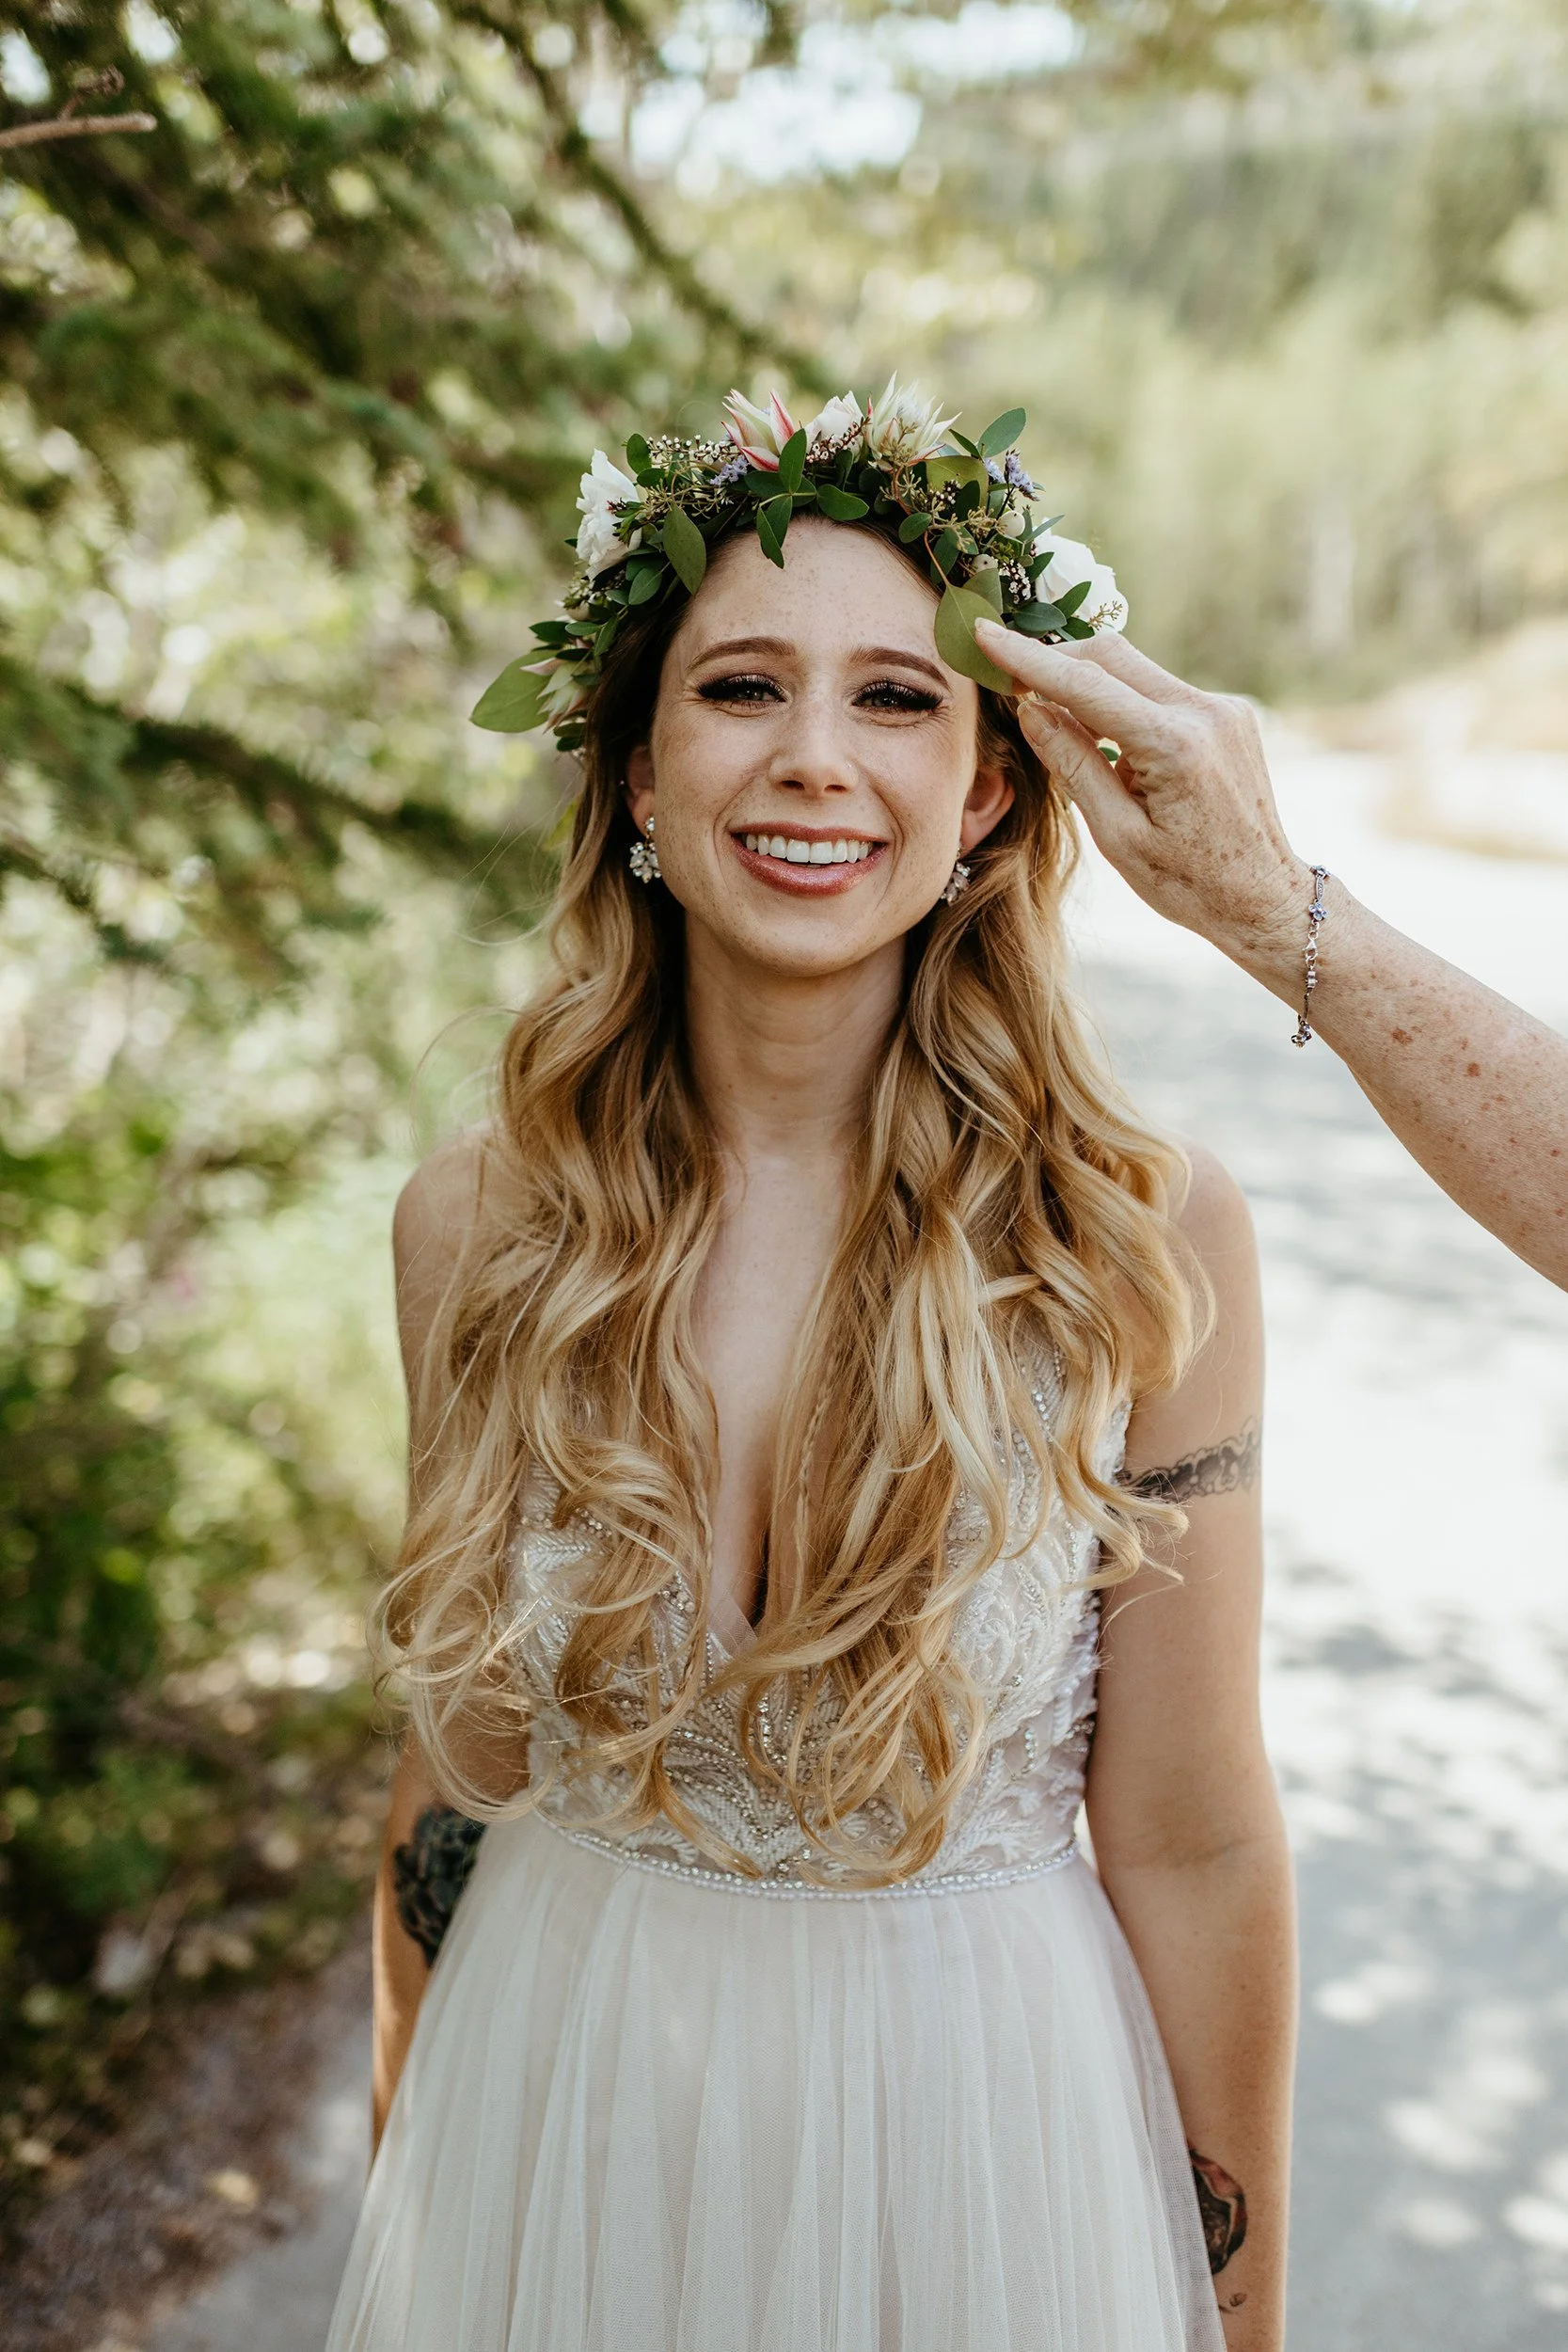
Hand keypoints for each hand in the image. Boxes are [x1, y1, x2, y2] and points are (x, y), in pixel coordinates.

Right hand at [974, 621, 1312, 988]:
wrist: (1263, 898)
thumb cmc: (1188, 884)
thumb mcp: (1117, 837)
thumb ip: (1073, 766)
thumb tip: (1031, 709)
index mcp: (1175, 747)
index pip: (1086, 684)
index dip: (1028, 658)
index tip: (984, 633)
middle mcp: (1204, 713)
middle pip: (1111, 657)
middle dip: (1056, 662)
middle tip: (1010, 681)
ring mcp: (1222, 709)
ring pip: (1136, 672)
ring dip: (1091, 690)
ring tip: (1067, 736)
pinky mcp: (1229, 715)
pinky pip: (1160, 693)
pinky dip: (1125, 707)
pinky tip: (1117, 752)